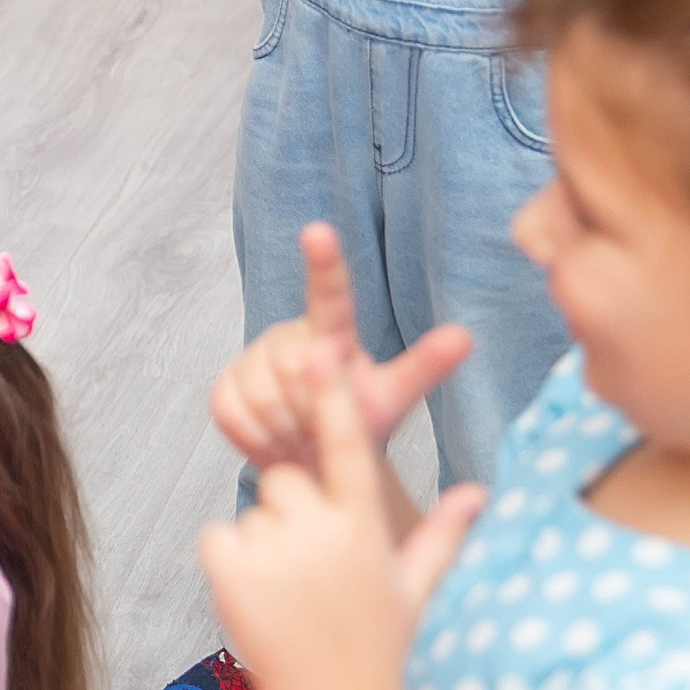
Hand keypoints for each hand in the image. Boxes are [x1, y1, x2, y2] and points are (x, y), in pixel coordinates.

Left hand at [200, 344, 485, 689]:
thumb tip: (482, 492)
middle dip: (293, 509)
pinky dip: (231, 560)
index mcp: (363, 524)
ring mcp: (271, 545)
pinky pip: (220, 535)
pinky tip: (258, 597)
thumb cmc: (381, 646)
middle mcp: (318, 528)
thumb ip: (442, 531)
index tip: (319, 349)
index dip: (331, 395)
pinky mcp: (228, 564)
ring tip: (290, 593)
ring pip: (253, 509)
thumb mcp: (416, 586)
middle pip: (285, 478)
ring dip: (264, 541)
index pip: (345, 444)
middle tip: (312, 566)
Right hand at [211, 223, 469, 472]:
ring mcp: (252, 360)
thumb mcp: (394, 395)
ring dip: (285, 428)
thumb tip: (465, 335)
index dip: (324, 264)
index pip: (329, 294)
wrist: (317, 458)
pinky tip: (275, 438)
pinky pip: (235, 412)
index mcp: (332, 332)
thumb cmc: (357, 419)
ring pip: (263, 394)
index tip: (318, 231)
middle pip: (292, 366)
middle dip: (309, 408)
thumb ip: (425, 365)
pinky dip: (257, 438)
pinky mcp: (223, 388)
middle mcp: (288, 336)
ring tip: (303, 436)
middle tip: (322, 427)